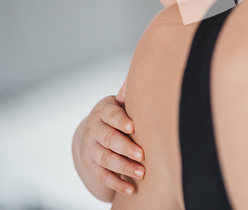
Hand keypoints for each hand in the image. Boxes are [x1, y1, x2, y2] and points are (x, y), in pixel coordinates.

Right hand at [75, 78, 144, 195]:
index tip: (133, 126)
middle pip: (108, 140)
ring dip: (123, 168)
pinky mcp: (91, 165)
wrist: (93, 130)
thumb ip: (129, 90)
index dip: (121, 121)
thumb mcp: (120, 99)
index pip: (111, 115)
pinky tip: (130, 189)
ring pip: (105, 159)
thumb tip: (141, 71)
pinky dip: (116, 183)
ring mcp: (90, 148)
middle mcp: (94, 129)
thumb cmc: (117, 111)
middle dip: (126, 148)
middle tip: (143, 155)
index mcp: (103, 109)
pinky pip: (102, 176)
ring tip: (142, 173)